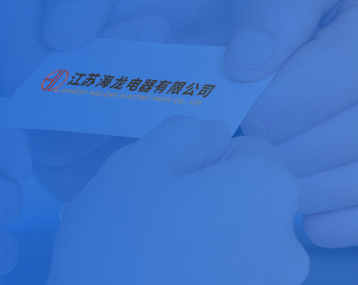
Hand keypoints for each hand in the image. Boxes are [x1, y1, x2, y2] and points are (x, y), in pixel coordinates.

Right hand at [0, 0, 252, 200]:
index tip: (154, 28)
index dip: (88, 67)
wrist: (201, 10)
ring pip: (63, 161)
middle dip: (114, 98)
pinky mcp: (70, 157)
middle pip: (42, 125)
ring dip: (127, 128)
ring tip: (167, 79)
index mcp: (14, 22)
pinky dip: (132, 155)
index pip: (26, 70)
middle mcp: (17, 76)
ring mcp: (40, 121)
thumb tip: (59, 35)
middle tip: (167, 46)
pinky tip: (161, 116)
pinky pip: (88, 180)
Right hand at [47, 116, 308, 284]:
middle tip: (145, 213)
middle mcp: (284, 242)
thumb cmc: (115, 250)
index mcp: (265, 190)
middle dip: (200, 195)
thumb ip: (180, 134)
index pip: (247, 148)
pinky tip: (153, 273)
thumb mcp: (134, 165)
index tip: (163, 177)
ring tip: (142, 248)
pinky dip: (195, 267)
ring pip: (232, 236)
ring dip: (195, 233)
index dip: (201, 154)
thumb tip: (210, 130)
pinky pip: (226, 272)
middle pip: (243, 195)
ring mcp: (268, 284)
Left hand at [223, 0, 357, 246]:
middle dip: (280, 148)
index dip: (268, 106)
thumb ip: (283, 3)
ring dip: (304, 188)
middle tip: (248, 146)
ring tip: (273, 171)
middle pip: (342, 137)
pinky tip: (312, 214)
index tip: (239, 111)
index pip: (320, 83)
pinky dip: (341, 222)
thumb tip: (245, 63)